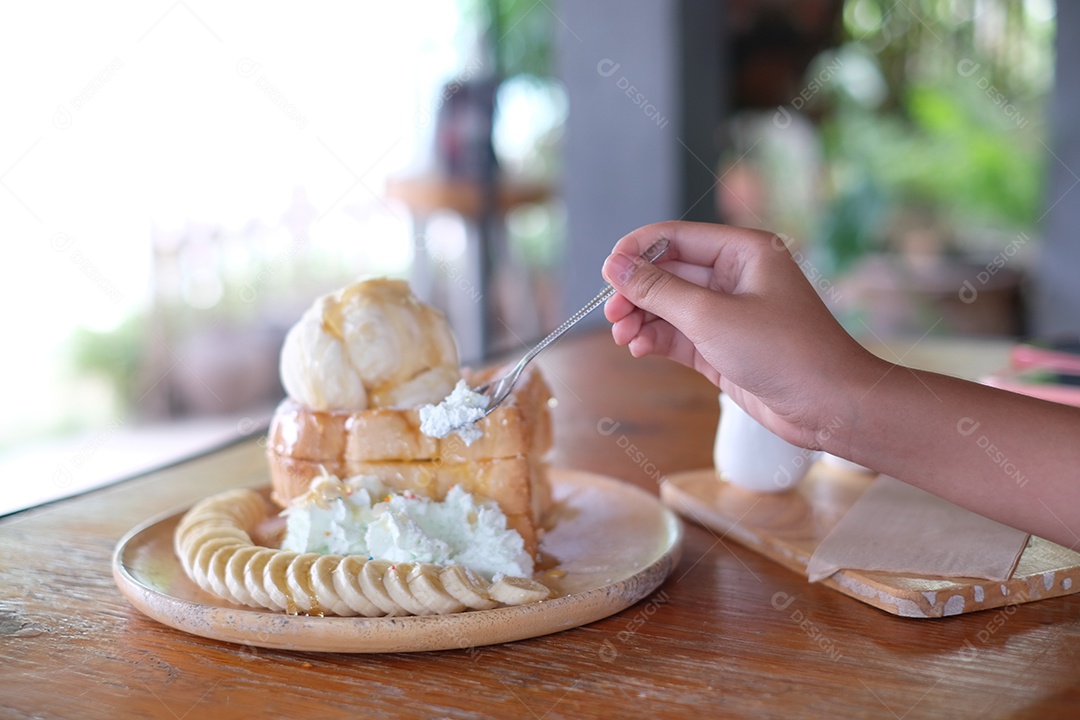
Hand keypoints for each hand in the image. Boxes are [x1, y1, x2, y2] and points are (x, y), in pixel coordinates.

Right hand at [601, 221, 885, 449]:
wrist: (829, 406)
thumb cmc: (784, 353)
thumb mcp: (711, 317)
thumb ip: (658, 290)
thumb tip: (614, 266)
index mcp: (744, 251)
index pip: (676, 237)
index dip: (636, 252)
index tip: (607, 275)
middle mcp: (735, 277)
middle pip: (668, 272)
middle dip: (637, 292)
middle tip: (612, 315)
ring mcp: (729, 313)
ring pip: (669, 306)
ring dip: (642, 319)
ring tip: (624, 337)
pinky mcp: (723, 346)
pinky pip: (678, 334)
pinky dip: (656, 339)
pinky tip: (640, 349)